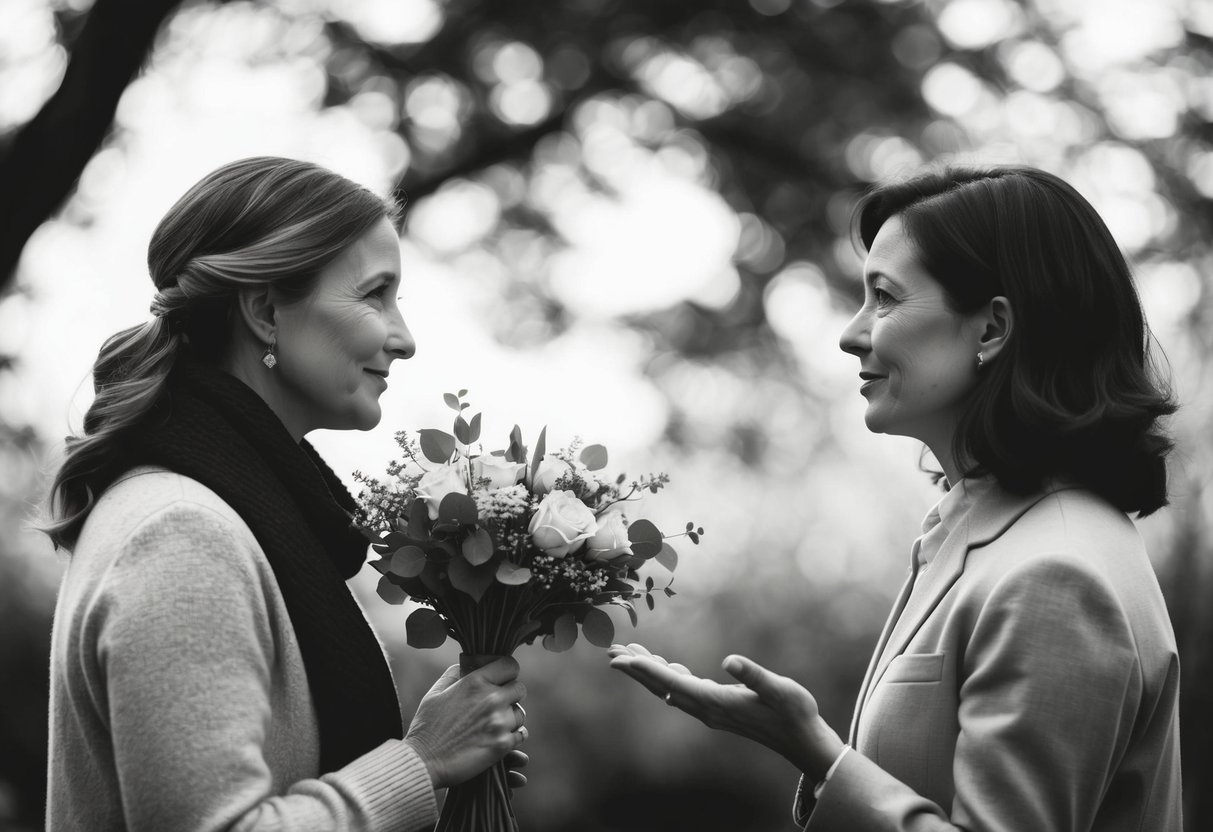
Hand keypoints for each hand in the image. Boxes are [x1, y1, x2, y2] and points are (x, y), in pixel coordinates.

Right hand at [405, 657, 527, 789]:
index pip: (510, 665)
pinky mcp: (502, 745)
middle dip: (511, 695)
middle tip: (498, 705)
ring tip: (494, 725)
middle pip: (520, 689)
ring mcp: (499, 723)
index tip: (502, 679)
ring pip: (520, 714)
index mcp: (475, 682)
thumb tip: (468, 665)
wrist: (424, 762)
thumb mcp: (435, 693)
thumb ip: (454, 675)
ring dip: (510, 718)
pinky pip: (520, 735)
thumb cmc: (427, 727)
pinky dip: (512, 737)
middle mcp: (491, 699)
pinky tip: (499, 738)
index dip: (507, 671)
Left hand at [607, 643, 842, 779]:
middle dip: (636, 669)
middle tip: (610, 652)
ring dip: (648, 671)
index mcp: (717, 702)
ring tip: (628, 654)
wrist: (803, 741)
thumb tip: (729, 660)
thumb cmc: (796, 713)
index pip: (673, 683)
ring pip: (670, 688)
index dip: (646, 669)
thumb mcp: (780, 689)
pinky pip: (684, 690)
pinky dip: (667, 675)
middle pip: (663, 686)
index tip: (621, 660)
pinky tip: (663, 666)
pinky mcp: (718, 709)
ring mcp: (711, 711)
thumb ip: (754, 675)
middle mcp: (708, 709)